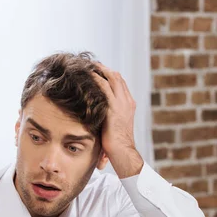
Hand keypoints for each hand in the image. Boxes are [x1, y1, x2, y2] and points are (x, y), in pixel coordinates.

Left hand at [92, 62, 142, 177]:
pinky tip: (87, 75)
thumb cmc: (117, 145)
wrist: (123, 152)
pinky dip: (96, 79)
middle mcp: (127, 101)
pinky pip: (104, 87)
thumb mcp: (114, 127)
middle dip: (103, 69)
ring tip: (87, 66)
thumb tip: (97, 115)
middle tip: (91, 64)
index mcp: (129, 105)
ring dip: (99, 70)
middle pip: (116, 77)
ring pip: (111, 78)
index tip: (98, 72)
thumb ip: (109, 117)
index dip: (109, 76)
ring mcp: (121, 103)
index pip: (120, 84)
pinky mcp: (113, 108)